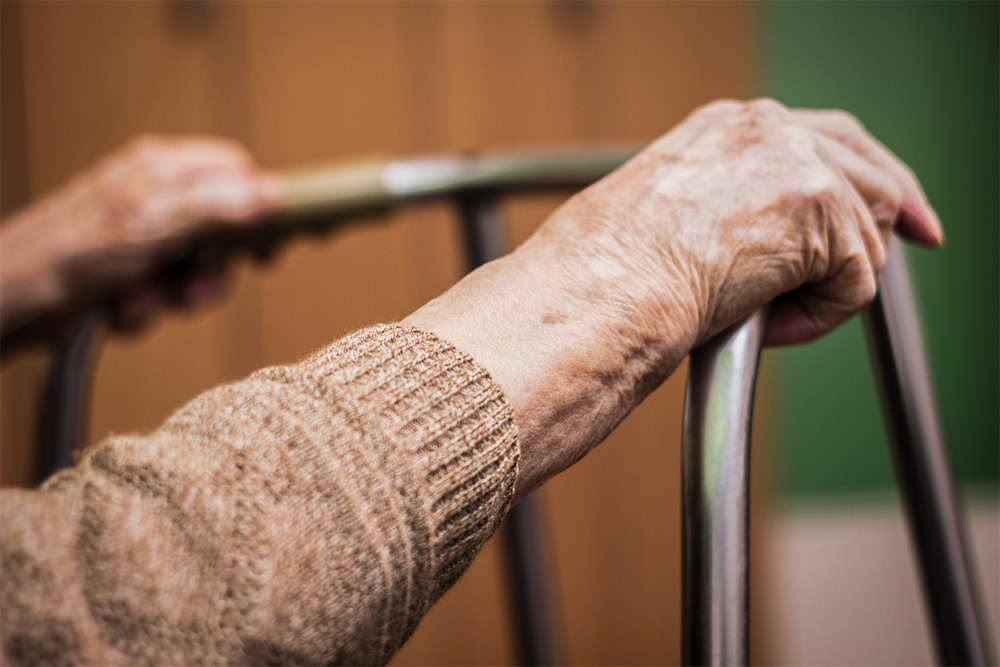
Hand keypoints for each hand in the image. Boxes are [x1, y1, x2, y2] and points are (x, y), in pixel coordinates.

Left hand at [0, 136, 283, 338]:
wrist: (15, 301)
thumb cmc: (68, 251)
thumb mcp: (155, 222)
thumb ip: (219, 207)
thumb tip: (274, 195)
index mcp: (166, 169)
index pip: (240, 175)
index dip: (262, 209)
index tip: (271, 243)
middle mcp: (160, 199)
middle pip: (227, 231)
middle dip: (212, 268)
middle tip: (195, 284)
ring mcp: (147, 238)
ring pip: (199, 271)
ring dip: (176, 294)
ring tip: (143, 296)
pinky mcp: (133, 273)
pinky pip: (168, 296)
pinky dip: (148, 309)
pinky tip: (121, 304)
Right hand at [405, 99, 941, 497]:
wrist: (599, 290)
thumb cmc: (605, 270)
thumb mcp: (668, 213)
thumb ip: (727, 205)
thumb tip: (760, 238)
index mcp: (728, 127)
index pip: (823, 136)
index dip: (863, 175)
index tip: (893, 208)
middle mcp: (767, 129)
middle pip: (869, 167)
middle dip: (896, 210)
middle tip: (920, 238)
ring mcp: (796, 163)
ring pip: (864, 233)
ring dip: (824, 287)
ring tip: (763, 318)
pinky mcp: (817, 212)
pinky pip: (855, 281)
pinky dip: (819, 318)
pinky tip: (765, 326)